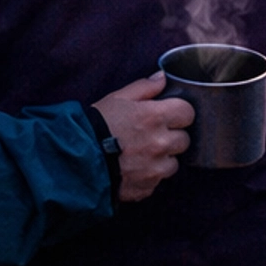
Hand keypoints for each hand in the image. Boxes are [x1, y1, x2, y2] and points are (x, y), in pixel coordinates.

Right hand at [91, 71, 193, 202]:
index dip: (178, 112)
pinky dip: (150, 175)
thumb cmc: (96, 125)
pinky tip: (134, 168)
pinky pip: (158, 180)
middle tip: (152, 135)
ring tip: (142, 154)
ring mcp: (156, 168)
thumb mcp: (117, 98)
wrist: (77, 160)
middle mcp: (160, 143)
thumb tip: (162, 78)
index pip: (188, 112)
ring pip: (174, 163)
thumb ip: (144, 87)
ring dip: (163, 158)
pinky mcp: (148, 187)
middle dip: (171, 136)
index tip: (168, 115)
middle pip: (184, 139)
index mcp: (155, 117)